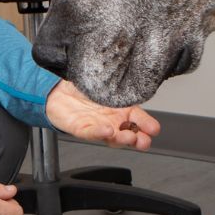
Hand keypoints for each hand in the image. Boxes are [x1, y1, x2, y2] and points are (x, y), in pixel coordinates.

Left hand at [44, 81, 159, 150]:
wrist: (59, 92)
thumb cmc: (84, 89)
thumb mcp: (107, 83)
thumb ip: (120, 82)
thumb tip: (136, 73)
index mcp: (122, 110)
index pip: (139, 119)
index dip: (147, 125)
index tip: (154, 129)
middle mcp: (112, 121)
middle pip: (129, 134)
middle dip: (139, 140)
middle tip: (144, 141)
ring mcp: (98, 126)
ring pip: (112, 137)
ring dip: (122, 139)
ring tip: (129, 138)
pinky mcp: (81, 128)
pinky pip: (90, 132)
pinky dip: (98, 133)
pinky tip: (106, 130)